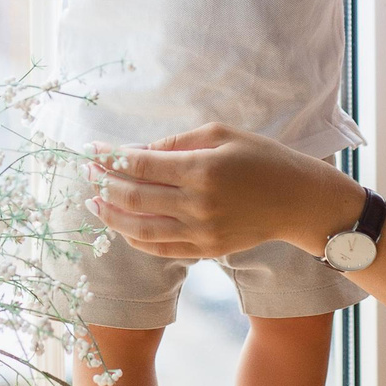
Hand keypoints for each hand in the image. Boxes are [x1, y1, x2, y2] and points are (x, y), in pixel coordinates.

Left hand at [85, 124, 363, 261]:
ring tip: (94, 202)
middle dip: (104, 184)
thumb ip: (176, 143)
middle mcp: (198, 205)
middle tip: (87, 173)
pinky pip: (159, 249)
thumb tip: (135, 151)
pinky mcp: (206, 250)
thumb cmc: (263, 158)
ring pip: (140, 230)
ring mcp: (201, 233)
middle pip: (134, 198)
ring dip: (111, 216)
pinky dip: (135, 239)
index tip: (92, 150)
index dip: (110, 157)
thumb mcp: (222, 135)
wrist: (299, 201)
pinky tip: (121, 225)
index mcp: (202, 170)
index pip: (140, 165)